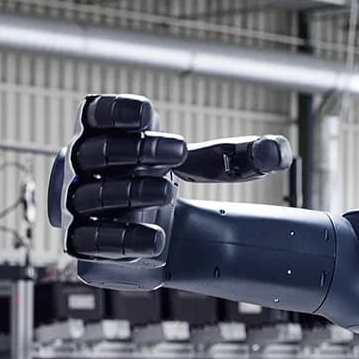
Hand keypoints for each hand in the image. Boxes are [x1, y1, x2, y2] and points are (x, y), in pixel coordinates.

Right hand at [49, 95, 291, 287]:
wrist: (147, 228)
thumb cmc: (165, 180)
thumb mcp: (203, 164)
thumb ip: (236, 156)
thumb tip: (278, 151)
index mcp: (106, 135)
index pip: (94, 114)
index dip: (115, 112)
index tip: (149, 114)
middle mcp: (84, 169)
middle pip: (93, 153)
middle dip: (133, 150)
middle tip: (177, 151)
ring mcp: (81, 208)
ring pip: (89, 198)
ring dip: (129, 192)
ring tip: (170, 192)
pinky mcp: (85, 246)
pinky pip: (88, 243)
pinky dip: (121, 240)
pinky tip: (156, 241)